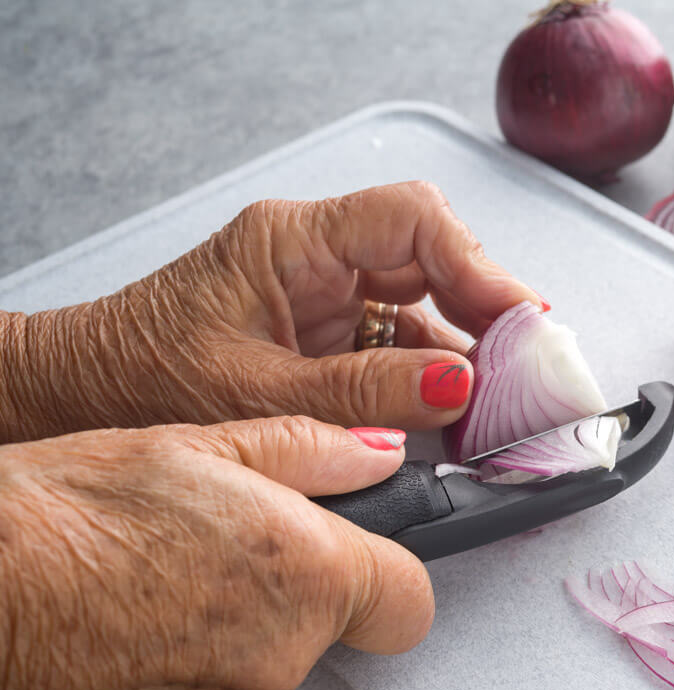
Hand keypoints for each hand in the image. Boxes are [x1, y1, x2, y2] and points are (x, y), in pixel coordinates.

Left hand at [0, 181, 542, 442]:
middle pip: (431, 258)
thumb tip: (456, 385)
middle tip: (527, 364)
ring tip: (502, 400)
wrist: (78, 399)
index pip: (411, 220)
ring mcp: (324, 298)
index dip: (478, 264)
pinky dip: (432, 381)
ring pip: (422, 305)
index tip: (519, 317)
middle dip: (484, 309)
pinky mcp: (325, 337)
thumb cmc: (139, 379)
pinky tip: (458, 414)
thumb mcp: (258, 393)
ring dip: (464, 352)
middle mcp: (316, 260)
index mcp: (291, 242)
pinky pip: (398, 347)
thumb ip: (363, 391)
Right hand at [0, 416, 430, 689]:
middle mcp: (276, 655)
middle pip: (322, 626)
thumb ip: (306, 451)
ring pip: (253, 662)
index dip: (392, 570)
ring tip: (152, 571)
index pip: (409, 600)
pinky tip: (121, 616)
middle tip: (219, 538)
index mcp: (306, 575)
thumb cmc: (60, 519)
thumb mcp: (194, 446)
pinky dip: (169, 663)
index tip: (367, 548)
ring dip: (224, 624)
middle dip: (289, 586)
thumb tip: (372, 453)